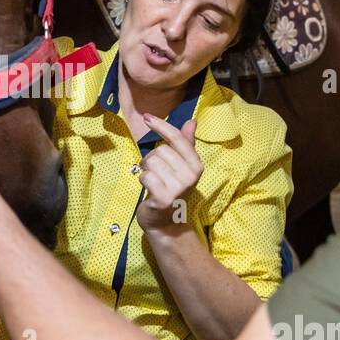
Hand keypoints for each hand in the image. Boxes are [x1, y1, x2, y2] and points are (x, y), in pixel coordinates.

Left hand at [135, 115, 202, 237]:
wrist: (167, 223)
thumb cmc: (172, 190)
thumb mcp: (181, 166)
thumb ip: (186, 144)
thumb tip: (192, 121)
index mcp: (196, 165)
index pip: (177, 138)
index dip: (161, 125)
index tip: (146, 117)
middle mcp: (190, 175)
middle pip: (160, 150)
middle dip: (152, 159)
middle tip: (156, 172)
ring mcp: (178, 187)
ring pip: (151, 162)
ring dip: (146, 170)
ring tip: (152, 180)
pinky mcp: (163, 198)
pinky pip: (145, 176)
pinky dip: (143, 181)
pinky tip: (149, 190)